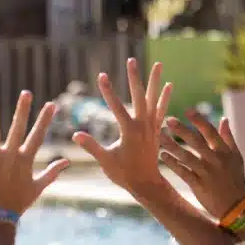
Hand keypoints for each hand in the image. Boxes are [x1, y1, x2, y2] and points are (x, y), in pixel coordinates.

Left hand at [0, 91, 69, 215]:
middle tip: (26, 93)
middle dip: (22, 110)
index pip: (38, 136)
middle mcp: (11, 157)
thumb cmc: (18, 203)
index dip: (45, 120)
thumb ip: (52, 173)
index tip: (51, 104)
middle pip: (18, 129)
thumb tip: (67, 162)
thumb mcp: (38, 188)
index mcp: (25, 160)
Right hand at [72, 59, 172, 194]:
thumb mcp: (105, 161)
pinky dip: (165, 97)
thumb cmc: (124, 174)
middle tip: (131, 60)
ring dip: (155, 81)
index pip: (116, 106)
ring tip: (159, 64)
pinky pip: (162, 110)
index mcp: (130, 131)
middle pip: (139, 96)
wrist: (147, 184)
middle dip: (134, 77)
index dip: (107, 90)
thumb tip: (76, 135)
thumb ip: (92, 146)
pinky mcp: (157, 130)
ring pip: (154, 99)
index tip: (101, 75)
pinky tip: (169, 85)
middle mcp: (143, 125)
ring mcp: (152, 127)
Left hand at [160, 113, 244, 219]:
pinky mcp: (199, 185)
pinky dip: (173, 163)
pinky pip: (183, 172)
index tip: (187, 110)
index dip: (199, 120)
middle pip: (196, 141)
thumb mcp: (236, 157)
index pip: (210, 132)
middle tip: (167, 120)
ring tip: (159, 137)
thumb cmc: (235, 179)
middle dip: (181, 130)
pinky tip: (162, 156)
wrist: (235, 206)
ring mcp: (207, 173)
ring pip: (186, 156)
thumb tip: (224, 119)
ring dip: (172, 146)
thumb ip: (228, 138)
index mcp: (225, 151)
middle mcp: (216, 160)